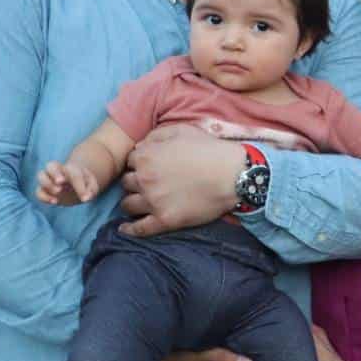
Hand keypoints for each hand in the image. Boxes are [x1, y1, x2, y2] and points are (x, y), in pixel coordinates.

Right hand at [35, 160, 97, 205]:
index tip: (85, 198)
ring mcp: (49, 180)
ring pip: (40, 175)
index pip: (73, 173)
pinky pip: (38, 191)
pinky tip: (55, 202)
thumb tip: (87, 197)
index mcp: (71, 168)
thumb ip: (91, 190)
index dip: (79, 185)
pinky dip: (43, 197)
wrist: (76, 186)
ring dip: (47, 184)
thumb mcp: (92, 186)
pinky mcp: (44, 190)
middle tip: (61, 182)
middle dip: (55, 173)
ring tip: (58, 192)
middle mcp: (58, 171)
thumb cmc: (85, 184)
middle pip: (50, 165)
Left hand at [117, 125, 243, 236]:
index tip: (150, 166)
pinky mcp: (165, 220)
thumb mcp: (183, 131)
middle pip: (126, 182)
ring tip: (141, 202)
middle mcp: (144, 179)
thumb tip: (140, 146)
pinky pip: (139, 229)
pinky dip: (130, 230)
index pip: (129, 161)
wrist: (235, 175)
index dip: (140, 163)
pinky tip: (125, 229)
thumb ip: (157, 135)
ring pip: (128, 205)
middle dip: (135, 181)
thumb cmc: (212, 150)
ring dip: (132, 202)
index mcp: (147, 156)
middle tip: (148, 183)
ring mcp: (153, 202)